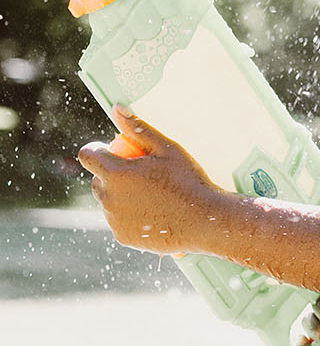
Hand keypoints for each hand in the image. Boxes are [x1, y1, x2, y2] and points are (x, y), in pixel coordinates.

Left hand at [76, 106, 224, 253]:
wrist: (205, 220)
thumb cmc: (188, 181)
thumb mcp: (167, 149)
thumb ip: (138, 129)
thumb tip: (116, 109)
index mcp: (116, 174)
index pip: (88, 155)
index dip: (97, 150)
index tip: (113, 151)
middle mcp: (109, 198)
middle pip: (98, 180)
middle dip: (112, 175)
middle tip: (142, 174)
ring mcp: (114, 220)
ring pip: (110, 202)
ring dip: (122, 196)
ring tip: (153, 195)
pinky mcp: (123, 237)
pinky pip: (120, 221)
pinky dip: (131, 215)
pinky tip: (155, 212)